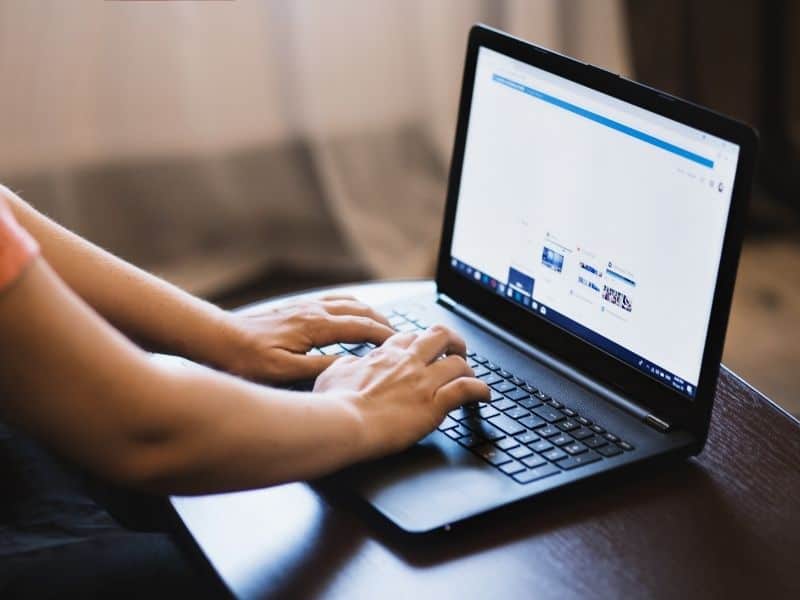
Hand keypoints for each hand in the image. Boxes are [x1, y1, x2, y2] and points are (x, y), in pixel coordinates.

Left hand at [219, 294, 394, 382]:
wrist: (218, 339)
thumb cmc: (248, 359)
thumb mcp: (287, 371)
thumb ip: (323, 367)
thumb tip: (353, 365)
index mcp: (316, 325)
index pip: (362, 326)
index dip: (386, 336)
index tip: (403, 345)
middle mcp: (314, 310)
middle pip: (361, 310)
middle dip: (384, 321)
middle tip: (401, 337)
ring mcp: (305, 306)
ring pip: (349, 302)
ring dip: (370, 312)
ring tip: (384, 325)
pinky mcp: (297, 307)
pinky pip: (333, 300)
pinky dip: (351, 306)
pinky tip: (351, 313)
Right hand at [313, 324, 489, 457]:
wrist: (341, 423)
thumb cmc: (332, 403)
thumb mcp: (332, 374)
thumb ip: (347, 365)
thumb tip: (350, 364)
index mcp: (384, 355)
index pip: (409, 337)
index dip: (419, 343)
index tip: (422, 352)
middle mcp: (407, 362)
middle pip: (440, 336)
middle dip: (453, 342)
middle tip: (456, 352)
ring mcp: (423, 382)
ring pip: (458, 362)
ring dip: (468, 370)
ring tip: (471, 378)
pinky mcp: (434, 404)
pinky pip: (467, 389)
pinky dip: (481, 391)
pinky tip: (484, 397)